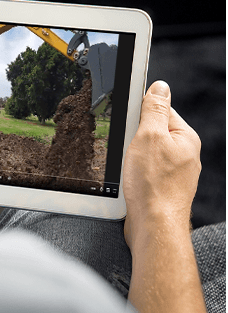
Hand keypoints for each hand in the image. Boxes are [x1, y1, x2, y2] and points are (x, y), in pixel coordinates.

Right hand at [123, 81, 200, 249]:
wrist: (153, 226)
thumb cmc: (153, 184)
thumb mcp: (148, 136)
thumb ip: (154, 110)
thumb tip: (160, 86)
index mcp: (185, 138)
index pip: (162, 111)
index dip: (141, 114)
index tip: (128, 121)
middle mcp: (184, 155)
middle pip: (152, 134)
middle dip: (134, 139)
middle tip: (127, 149)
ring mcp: (174, 174)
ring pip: (146, 155)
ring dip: (132, 158)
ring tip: (129, 168)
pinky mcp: (162, 189)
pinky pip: (144, 172)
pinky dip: (133, 174)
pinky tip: (130, 181)